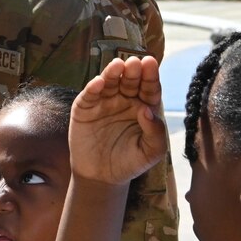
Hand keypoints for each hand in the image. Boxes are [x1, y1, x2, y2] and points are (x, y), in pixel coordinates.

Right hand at [69, 54, 167, 186]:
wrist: (102, 177)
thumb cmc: (130, 162)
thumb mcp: (150, 152)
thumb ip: (155, 132)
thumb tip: (147, 110)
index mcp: (144, 107)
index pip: (149, 88)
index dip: (150, 76)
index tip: (151, 63)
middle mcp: (124, 100)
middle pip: (130, 81)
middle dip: (133, 71)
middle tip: (135, 62)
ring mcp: (104, 102)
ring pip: (109, 83)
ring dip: (112, 73)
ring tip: (117, 65)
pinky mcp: (84, 108)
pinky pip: (89, 95)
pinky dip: (92, 88)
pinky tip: (98, 82)